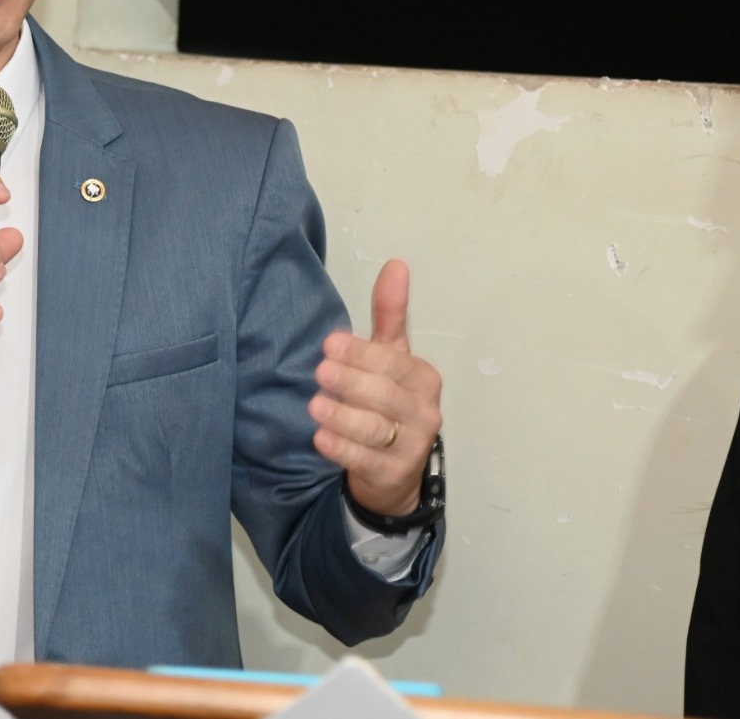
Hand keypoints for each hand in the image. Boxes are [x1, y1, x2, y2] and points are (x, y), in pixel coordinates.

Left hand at [308, 259, 442, 516]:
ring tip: (315, 406)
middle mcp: (424, 411)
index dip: (362, 354)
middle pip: (385, 396)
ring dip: (344, 417)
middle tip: (320, 371)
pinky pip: (367, 461)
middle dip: (352, 383)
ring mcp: (412, 446)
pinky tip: (321, 439)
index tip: (330, 343)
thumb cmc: (386, 402)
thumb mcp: (390, 356)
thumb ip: (390, 314)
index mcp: (421, 377)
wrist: (393, 467)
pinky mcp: (394, 474)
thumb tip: (396, 264)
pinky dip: (343, 450)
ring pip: (376, 429)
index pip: (392, 363)